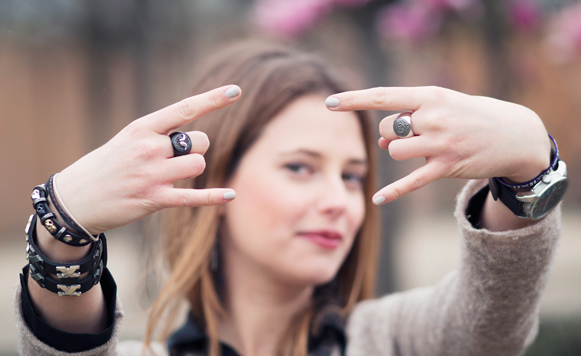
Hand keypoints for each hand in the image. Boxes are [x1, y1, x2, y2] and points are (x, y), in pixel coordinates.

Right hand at [55, 85, 241, 233]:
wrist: (74, 199)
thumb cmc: (106, 166)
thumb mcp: (128, 140)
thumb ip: (159, 135)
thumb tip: (195, 139)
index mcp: (142, 128)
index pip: (184, 109)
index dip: (213, 100)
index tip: (235, 90)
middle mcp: (148, 148)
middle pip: (198, 141)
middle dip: (196, 149)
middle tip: (177, 157)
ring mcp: (152, 174)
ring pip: (198, 165)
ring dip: (193, 169)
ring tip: (172, 175)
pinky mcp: (154, 200)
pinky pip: (193, 196)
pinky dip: (214, 197)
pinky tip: (230, 195)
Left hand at [326, 86, 550, 204]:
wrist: (516, 134)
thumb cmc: (471, 116)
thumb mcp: (442, 107)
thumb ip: (409, 119)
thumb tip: (380, 140)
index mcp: (430, 95)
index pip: (383, 96)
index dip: (353, 100)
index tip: (328, 102)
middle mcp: (434, 117)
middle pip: (387, 129)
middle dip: (390, 134)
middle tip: (414, 133)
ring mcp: (441, 143)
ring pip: (395, 151)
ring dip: (398, 151)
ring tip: (420, 148)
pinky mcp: (447, 167)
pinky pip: (411, 181)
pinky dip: (392, 192)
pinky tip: (376, 200)